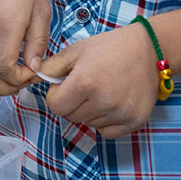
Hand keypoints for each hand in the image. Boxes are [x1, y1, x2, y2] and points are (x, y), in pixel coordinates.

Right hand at [0, 0, 52, 96]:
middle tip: (22, 82)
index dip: (19, 79)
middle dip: (6, 88)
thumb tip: (34, 69)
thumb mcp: (41, 11)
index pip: (4, 67)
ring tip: (11, 80)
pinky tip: (1, 71)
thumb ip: (38, 43)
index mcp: (4, 25)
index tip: (32, 73)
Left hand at [36, 26, 160, 139]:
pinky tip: (113, 102)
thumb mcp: (77, 51)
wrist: (150, 49)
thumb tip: (30, 78)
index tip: (66, 85)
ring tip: (104, 90)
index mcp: (85, 83)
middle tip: (87, 85)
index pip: (55, 106)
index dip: (57, 95)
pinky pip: (107, 132)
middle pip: (71, 117)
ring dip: (90, 111)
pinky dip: (106, 121)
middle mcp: (103, 101)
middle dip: (73, 103)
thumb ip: (51, 67)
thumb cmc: (111, 47)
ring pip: (89, 124)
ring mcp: (120, 113)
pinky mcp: (134, 121)